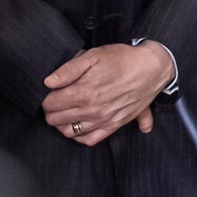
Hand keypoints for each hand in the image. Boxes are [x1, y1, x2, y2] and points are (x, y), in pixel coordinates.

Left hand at [42, 41, 173, 142]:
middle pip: (57, 119)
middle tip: (52, 103)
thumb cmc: (122, 59)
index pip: (51, 104)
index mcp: (84, 92)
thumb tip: (49, 82)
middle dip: (50, 112)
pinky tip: (78, 127)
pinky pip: (90, 140)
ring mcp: (103, 120)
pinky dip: (79, 137)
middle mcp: (92, 110)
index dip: (46, 98)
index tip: (49, 93)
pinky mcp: (114, 126)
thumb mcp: (93, 56)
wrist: (151, 69)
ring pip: (70, 132)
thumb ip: (68, 70)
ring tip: (62, 114)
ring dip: (61, 125)